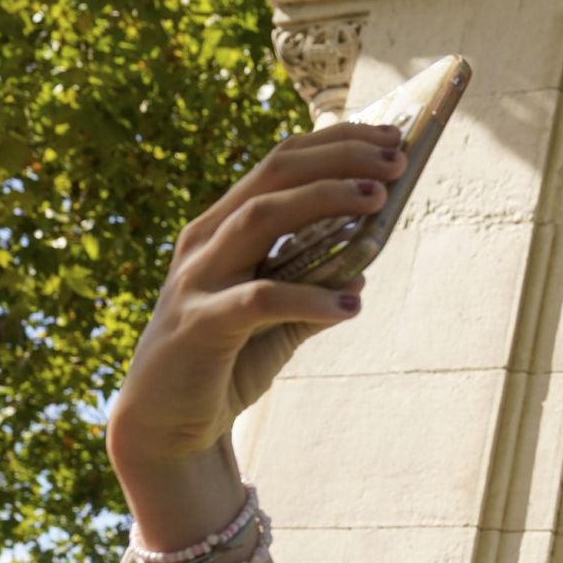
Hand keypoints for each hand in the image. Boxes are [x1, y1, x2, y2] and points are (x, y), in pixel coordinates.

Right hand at [108, 122, 406, 479]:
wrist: (166, 427)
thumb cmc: (223, 365)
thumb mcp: (278, 323)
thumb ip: (314, 292)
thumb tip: (361, 272)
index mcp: (223, 228)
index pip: (281, 163)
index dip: (337, 143)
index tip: (391, 136)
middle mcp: (206, 242)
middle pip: (274, 176)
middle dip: (339, 160)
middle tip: (396, 159)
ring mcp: (198, 279)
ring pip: (261, 219)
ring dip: (325, 202)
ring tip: (379, 203)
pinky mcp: (200, 325)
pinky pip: (260, 301)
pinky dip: (309, 298)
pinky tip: (352, 306)